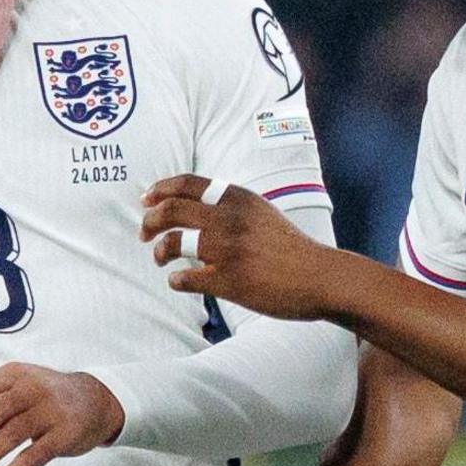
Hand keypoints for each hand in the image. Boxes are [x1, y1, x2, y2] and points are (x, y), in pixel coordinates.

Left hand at [139, 175, 339, 319]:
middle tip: (143, 232)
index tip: (146, 199)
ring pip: (173, 243)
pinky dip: (176, 280)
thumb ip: (231, 206)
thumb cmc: (290, 248)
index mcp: (238, 198)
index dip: (160, 189)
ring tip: (160, 258)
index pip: (187, 183)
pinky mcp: (229, 281)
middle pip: (171, 210)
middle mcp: (230, 219)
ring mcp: (228, 250)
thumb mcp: (261, 213)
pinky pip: (185, 279)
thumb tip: (193, 206)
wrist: (321, 277)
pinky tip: (179, 281)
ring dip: (159, 251)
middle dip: (149, 220)